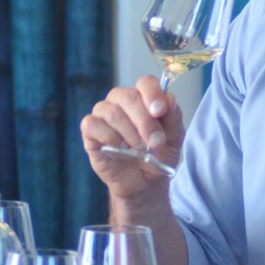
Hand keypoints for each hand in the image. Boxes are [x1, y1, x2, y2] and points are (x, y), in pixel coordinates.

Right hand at [80, 74, 185, 197]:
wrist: (145, 182)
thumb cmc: (158, 155)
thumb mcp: (174, 138)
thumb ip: (173, 117)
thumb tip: (169, 98)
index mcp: (143, 96)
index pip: (146, 82)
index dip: (152, 94)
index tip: (160, 111)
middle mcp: (121, 100)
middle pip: (128, 97)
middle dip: (144, 121)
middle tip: (155, 142)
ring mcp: (103, 113)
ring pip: (112, 112)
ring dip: (129, 133)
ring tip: (139, 151)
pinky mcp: (90, 130)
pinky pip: (92, 124)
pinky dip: (108, 137)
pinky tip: (118, 149)